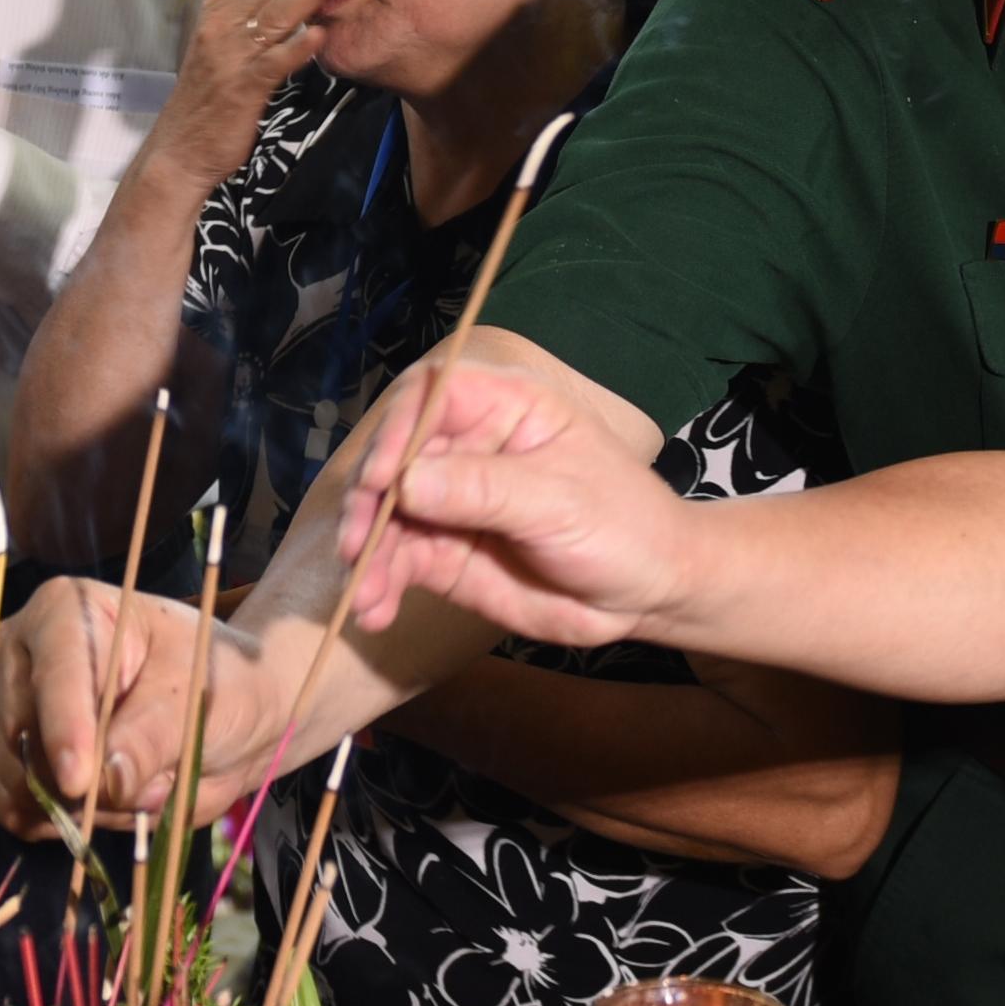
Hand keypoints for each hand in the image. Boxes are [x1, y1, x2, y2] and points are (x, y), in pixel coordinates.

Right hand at [0, 575, 232, 828]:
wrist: (220, 714)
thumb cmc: (213, 683)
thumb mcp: (198, 700)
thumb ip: (152, 736)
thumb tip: (106, 778)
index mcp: (66, 613)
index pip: (54, 675)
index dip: (64, 729)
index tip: (78, 781)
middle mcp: (19, 659)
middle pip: (22, 737)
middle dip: (84, 780)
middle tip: (155, 780)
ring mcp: (6, 714)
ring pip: (19, 785)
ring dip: (86, 807)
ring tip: (143, 781)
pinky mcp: (8, 767)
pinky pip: (22, 815)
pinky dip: (71, 824)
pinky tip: (112, 800)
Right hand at [159, 0, 339, 182]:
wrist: (182, 145)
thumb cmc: (210, 84)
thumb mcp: (220, 21)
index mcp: (222, 4)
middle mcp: (225, 21)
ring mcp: (233, 53)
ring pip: (277, 12)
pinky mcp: (242, 87)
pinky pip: (273, 64)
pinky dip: (295, 49)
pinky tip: (319, 35)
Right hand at [337, 360, 697, 652]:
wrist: (647, 593)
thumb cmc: (623, 524)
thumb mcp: (560, 502)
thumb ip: (484, 490)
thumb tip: (407, 483)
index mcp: (504, 408)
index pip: (432, 395)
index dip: (398, 428)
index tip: (383, 477)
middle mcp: (467, 448)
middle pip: (395, 456)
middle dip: (367, 501)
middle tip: (357, 545)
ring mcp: (452, 503)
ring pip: (387, 515)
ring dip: (367, 553)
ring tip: (365, 592)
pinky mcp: (445, 553)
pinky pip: (397, 563)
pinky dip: (379, 585)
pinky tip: (374, 610)